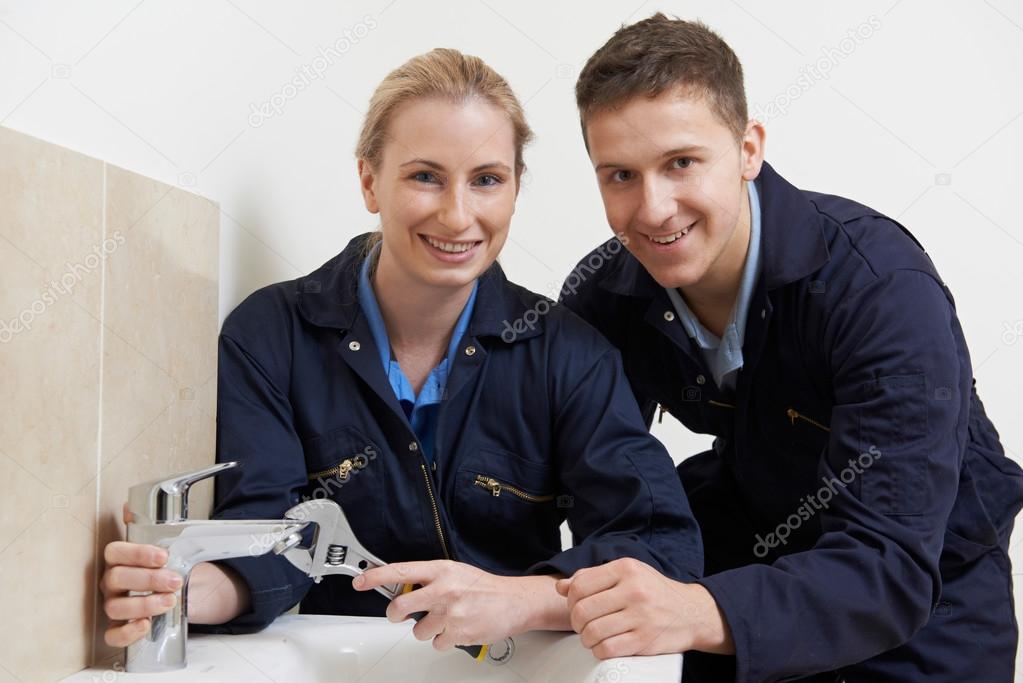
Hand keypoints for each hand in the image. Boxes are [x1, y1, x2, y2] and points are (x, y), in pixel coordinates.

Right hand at [101, 504, 249, 646]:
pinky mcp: (120, 626)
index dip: (137, 554)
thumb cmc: (165, 564)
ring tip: (170, 601)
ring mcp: (113, 604)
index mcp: (119, 558)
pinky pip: (112, 635)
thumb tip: (128, 506)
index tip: (163, 557)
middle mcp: (111, 582)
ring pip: (115, 607)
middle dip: (148, 580)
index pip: (114, 552)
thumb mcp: (163, 541)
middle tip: (174, 581)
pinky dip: (126, 632)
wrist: (179, 585)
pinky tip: (145, 625)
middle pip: (116, 579)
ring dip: (144, 604)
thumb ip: (147, 524)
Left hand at [353, 560, 566, 649]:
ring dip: (427, 629)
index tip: (360, 581)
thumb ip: (429, 578)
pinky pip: (436, 644)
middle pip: (400, 606)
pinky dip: (444, 640)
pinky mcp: (458, 633)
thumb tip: (402, 586)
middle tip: (399, 614)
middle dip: (395, 614)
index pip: (400, 571)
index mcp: (440, 570)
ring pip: (418, 630)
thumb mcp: (454, 572)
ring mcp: (450, 613)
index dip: (376, 577)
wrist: (513, 601)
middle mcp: (443, 590)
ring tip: (445, 620)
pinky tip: (456, 629)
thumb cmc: (483, 587)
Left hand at [555, 558, 733, 658]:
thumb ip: (593, 577)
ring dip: (586, 638)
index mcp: (626, 569)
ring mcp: (640, 616)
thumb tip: (561, 587)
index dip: (570, 599)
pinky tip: (604, 645)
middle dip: (576, 621)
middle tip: (582, 624)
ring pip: (592, 632)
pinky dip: (599, 650)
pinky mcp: (645, 640)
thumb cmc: (655, 592)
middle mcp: (633, 590)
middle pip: (582, 610)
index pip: (580, 585)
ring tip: (592, 635)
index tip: (575, 606)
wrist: (692, 613)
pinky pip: (607, 649)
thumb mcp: (627, 574)